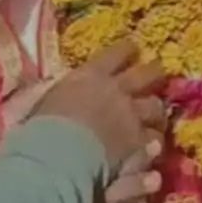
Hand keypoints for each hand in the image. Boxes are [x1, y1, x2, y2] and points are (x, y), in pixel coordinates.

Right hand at [33, 38, 166, 169]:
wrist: (59, 155)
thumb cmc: (43, 126)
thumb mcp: (45, 98)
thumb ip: (57, 88)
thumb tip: (46, 82)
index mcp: (91, 75)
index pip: (116, 53)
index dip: (127, 49)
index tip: (132, 47)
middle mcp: (117, 90)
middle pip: (146, 73)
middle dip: (154, 71)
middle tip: (158, 71)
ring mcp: (132, 116)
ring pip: (156, 106)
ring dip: (156, 109)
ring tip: (156, 114)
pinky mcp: (140, 142)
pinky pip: (155, 138)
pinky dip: (154, 139)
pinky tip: (153, 144)